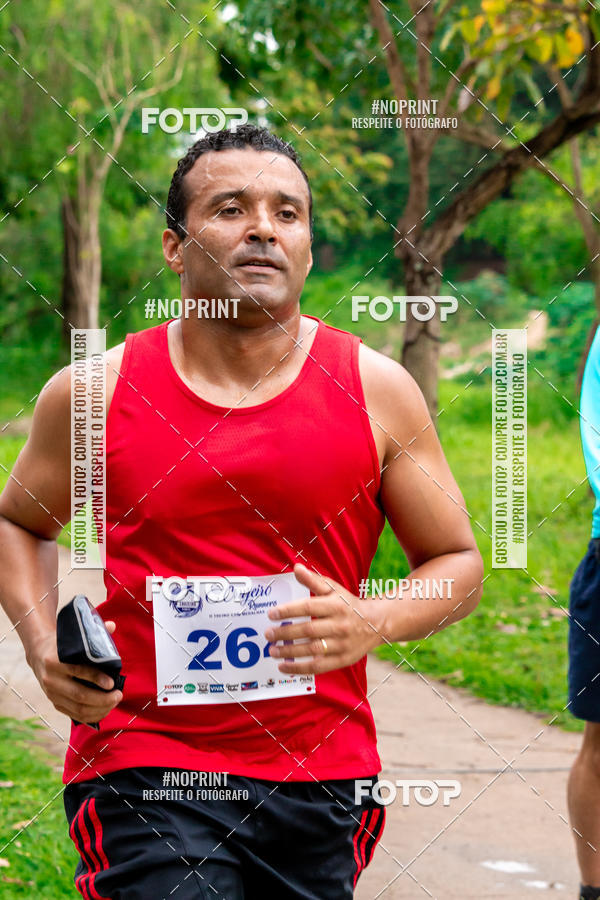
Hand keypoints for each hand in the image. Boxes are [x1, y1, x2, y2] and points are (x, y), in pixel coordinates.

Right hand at [29, 621, 122, 723]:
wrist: (39, 654)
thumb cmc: (63, 644)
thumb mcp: (73, 636)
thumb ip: (94, 632)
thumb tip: (112, 626)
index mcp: (55, 659)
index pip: (79, 671)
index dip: (96, 678)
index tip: (112, 683)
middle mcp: (51, 678)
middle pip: (79, 695)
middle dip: (103, 699)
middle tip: (118, 695)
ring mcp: (52, 693)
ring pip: (78, 708)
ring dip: (100, 709)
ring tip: (114, 702)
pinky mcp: (54, 703)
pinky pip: (74, 715)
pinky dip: (91, 716)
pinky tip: (104, 711)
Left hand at [264, 564, 384, 673]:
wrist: (376, 623)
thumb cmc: (348, 605)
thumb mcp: (334, 590)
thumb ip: (314, 580)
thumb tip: (296, 568)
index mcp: (336, 605)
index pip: (309, 607)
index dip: (289, 610)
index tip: (271, 614)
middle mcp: (340, 625)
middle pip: (309, 630)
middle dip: (285, 633)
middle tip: (268, 634)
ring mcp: (342, 644)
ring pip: (312, 649)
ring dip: (289, 652)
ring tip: (272, 650)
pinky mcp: (343, 660)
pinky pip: (318, 667)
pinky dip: (299, 668)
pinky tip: (283, 666)